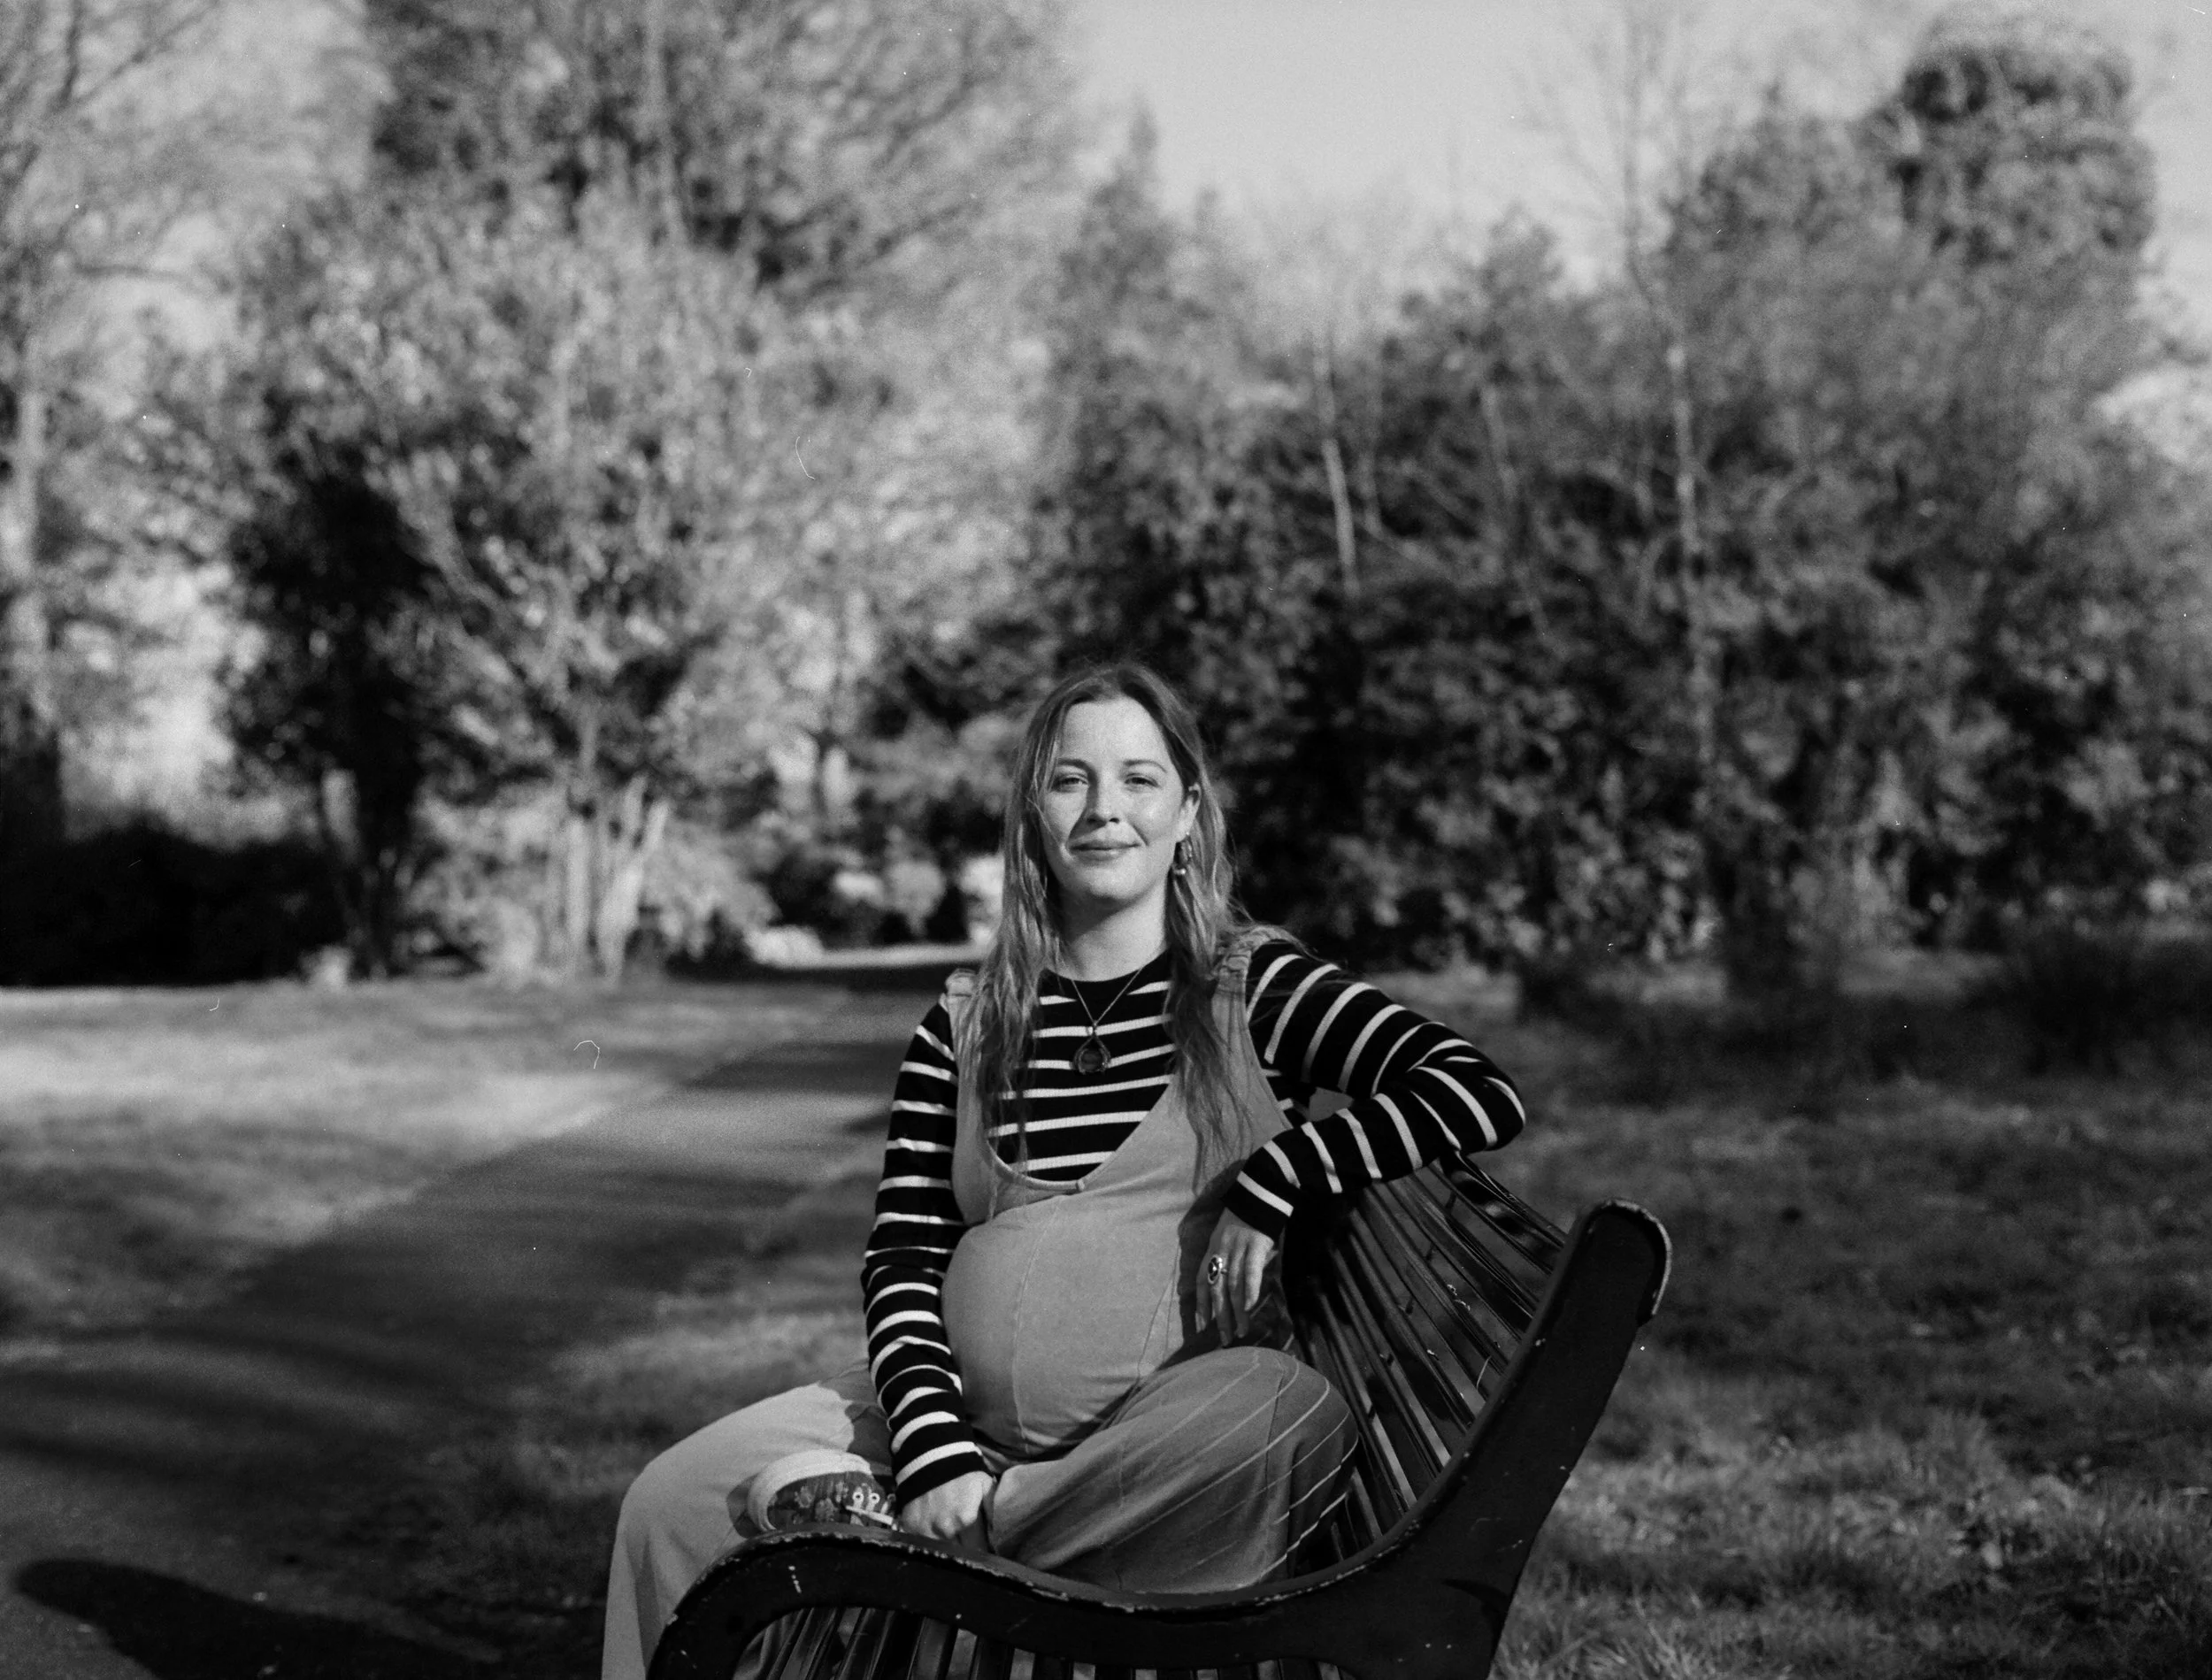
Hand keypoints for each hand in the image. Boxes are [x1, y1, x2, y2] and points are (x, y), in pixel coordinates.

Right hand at [896, 1469, 993, 1551]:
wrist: (930, 1456)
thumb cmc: (963, 1474)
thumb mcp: (985, 1486)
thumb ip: (994, 1512)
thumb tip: (1000, 1539)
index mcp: (966, 1521)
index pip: (979, 1553)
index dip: (984, 1554)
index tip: (985, 1552)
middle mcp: (945, 1530)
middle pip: (960, 1556)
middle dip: (967, 1555)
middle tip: (971, 1549)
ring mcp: (925, 1531)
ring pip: (941, 1555)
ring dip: (949, 1553)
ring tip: (954, 1543)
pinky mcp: (911, 1529)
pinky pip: (923, 1546)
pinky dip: (931, 1545)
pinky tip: (937, 1536)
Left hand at [1197, 1207, 1277, 1341]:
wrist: (1260, 1189)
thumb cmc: (1247, 1215)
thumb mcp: (1230, 1236)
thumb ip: (1230, 1257)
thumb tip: (1235, 1281)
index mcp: (1212, 1249)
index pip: (1200, 1281)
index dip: (1200, 1305)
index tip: (1201, 1327)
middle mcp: (1221, 1251)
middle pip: (1216, 1289)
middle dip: (1219, 1317)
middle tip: (1222, 1340)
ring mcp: (1237, 1248)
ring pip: (1233, 1286)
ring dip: (1236, 1312)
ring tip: (1239, 1332)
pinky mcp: (1255, 1244)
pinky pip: (1250, 1272)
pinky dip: (1249, 1291)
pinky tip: (1250, 1308)